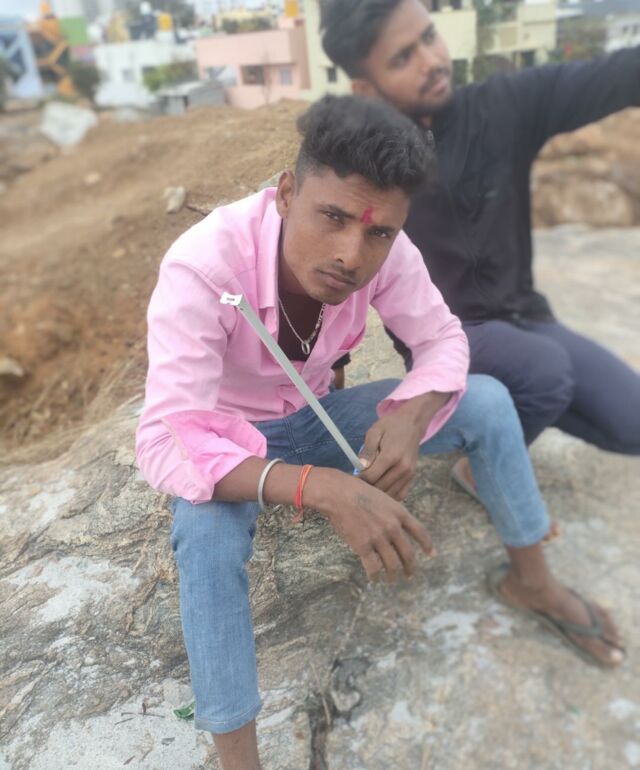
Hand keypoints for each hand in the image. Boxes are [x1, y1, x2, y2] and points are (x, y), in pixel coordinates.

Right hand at [305, 469, 433, 582]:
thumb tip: (396, 528)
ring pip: (393, 564)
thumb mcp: (383, 497)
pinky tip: (373, 578)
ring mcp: (379, 537)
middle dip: (410, 567)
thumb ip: (391, 513)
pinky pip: (373, 567)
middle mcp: (393, 527)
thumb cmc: (357, 491)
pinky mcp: (363, 546)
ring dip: (393, 575)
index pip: (420, 532)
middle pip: (408, 554)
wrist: (338, 494)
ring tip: (390, 580)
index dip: (427, 545)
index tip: (432, 554)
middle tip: (409, 574)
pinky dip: (374, 576)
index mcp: (399, 513)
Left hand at [357, 412, 422, 500]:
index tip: (350, 479)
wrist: (411, 424)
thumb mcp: (374, 432)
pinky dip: (389, 496)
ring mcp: (409, 474)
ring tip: (367, 486)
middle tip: (357, 484)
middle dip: (366, 488)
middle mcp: (402, 468)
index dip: (358, 480)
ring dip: (377, 494)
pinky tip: (380, 488)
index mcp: (391, 456)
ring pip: (389, 494)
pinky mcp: (412, 477)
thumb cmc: (390, 426)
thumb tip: (361, 468)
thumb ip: (367, 451)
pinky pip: (400, 495)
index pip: (370, 477)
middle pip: (379, 488)